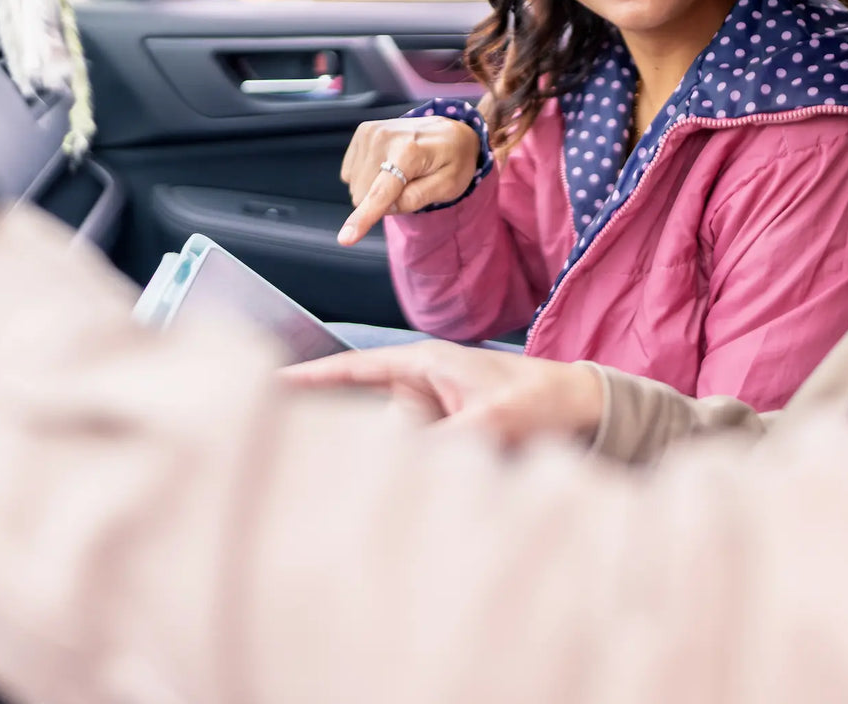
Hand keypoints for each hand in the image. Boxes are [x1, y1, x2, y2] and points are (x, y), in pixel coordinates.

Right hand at [285, 341, 604, 447]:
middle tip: (310, 449)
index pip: (354, 368)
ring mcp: (432, 408)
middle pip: (365, 409)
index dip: (311, 377)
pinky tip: (401, 484)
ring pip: (388, 437)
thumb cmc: (538, 398)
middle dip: (345, 431)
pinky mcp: (444, 431)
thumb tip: (401, 465)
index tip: (269, 383)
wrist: (578, 407)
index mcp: (425, 363)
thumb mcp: (491, 419)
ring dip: (386, 456)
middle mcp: (422, 383)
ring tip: (390, 468)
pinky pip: (411, 450)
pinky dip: (405, 466)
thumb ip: (445, 440)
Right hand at [338, 116, 480, 245]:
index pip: (381, 192)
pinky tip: (389, 165)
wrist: (452, 131)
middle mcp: (383, 137)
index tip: (345, 239)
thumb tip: (386, 207)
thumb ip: (417, 198)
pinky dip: (369, 176)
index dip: (363, 218)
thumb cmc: (454, 160)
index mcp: (408, 151)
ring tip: (403, 172)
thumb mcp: (449, 185)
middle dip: (384, 200)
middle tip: (410, 184)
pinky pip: (352, 173)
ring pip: (356, 186)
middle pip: (364, 194)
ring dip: (376, 187)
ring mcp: (369, 132)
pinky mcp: (362, 132)